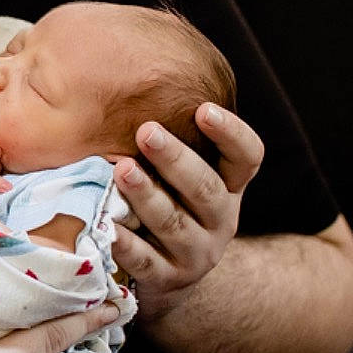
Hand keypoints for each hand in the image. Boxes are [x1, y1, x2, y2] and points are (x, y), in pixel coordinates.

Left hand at [111, 103, 262, 325]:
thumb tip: (123, 73)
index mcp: (227, 187)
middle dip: (176, 159)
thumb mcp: (179, 176)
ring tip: (122, 170)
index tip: (203, 109)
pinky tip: (106, 226)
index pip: (246, 157)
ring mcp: (196, 252)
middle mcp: (220, 218)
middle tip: (147, 131)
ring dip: (148, 195)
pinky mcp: (167, 279)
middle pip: (206, 188)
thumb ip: (167, 139)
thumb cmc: (166, 205)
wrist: (168, 279)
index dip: (231, 134)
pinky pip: (145, 261)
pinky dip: (125, 243)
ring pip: (174, 222)